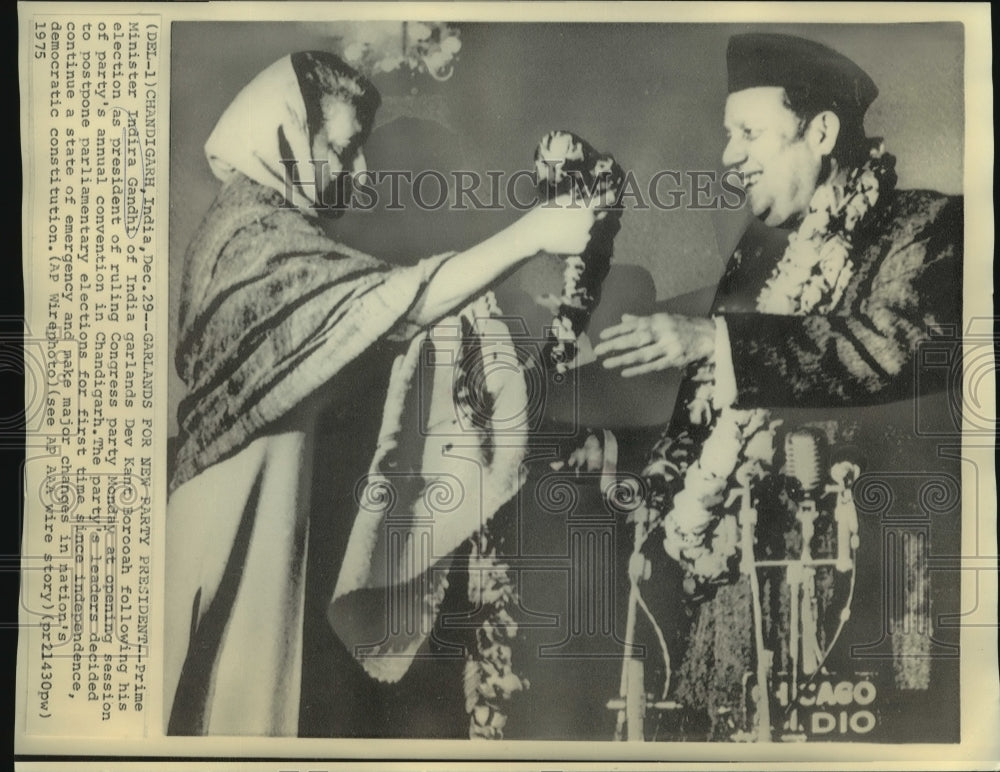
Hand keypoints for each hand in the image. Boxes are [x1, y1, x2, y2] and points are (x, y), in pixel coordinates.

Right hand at [518, 190, 613, 256]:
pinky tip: (564, 238)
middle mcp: (590, 222)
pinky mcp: (582, 248)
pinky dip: (577, 240)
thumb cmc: (546, 213)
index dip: (610, 196)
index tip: (614, 194)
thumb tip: (587, 200)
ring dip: (583, 229)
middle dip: (593, 216)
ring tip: (565, 228)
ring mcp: (587, 236)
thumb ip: (578, 200)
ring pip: (590, 231)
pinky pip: (583, 242)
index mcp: (586, 207)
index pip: (604, 200)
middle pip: (598, 218)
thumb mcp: (562, 200)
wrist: (536, 234)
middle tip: (576, 216)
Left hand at [593, 312, 714, 375]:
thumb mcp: (664, 318)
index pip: (633, 325)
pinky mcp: (674, 359)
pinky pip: (654, 366)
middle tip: (598, 351)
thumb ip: (643, 320)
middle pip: (635, 339)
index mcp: (658, 320)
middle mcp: (662, 332)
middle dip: (615, 345)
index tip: (601, 336)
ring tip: (606, 363)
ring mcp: (668, 346)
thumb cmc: (684, 325)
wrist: (709, 335)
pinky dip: (639, 370)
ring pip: (642, 354)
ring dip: (623, 359)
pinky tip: (625, 372)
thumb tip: (624, 318)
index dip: (616, 330)